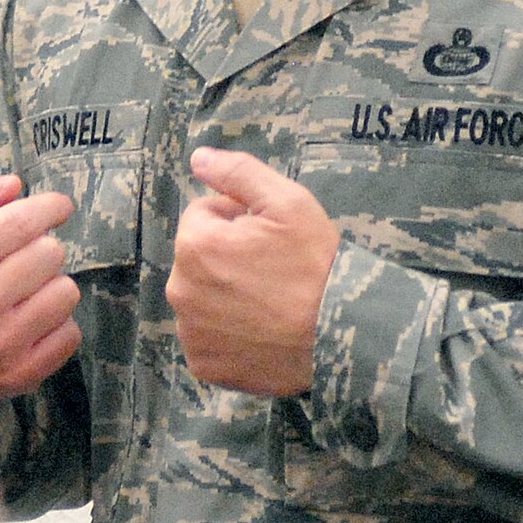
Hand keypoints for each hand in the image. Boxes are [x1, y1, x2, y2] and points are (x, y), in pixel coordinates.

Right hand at [0, 170, 81, 401]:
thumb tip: (13, 186)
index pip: (23, 222)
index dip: (49, 207)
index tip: (57, 206)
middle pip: (50, 254)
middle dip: (41, 248)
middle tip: (23, 258)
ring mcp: (0, 345)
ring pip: (66, 292)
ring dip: (51, 285)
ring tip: (26, 290)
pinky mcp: (19, 374)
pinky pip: (70, 334)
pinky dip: (57, 324)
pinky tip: (31, 320)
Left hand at [168, 148, 341, 396]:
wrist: (342, 336)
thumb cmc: (317, 266)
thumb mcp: (289, 203)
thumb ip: (238, 173)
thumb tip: (198, 157)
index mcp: (195, 245)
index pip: (205, 215)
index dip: (240, 220)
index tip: (270, 238)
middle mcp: (181, 290)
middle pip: (200, 258)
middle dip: (229, 257)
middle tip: (274, 270)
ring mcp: (190, 333)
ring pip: (203, 298)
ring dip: (227, 295)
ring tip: (270, 302)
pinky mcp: (204, 365)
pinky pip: (209, 338)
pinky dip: (229, 334)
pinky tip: (261, 331)